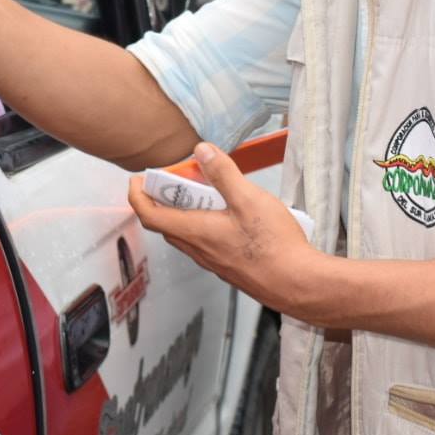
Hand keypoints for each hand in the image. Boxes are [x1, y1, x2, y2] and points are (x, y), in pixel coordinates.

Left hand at [128, 141, 314, 315]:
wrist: (297, 283)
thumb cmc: (273, 246)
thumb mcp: (248, 198)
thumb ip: (223, 173)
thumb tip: (202, 151)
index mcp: (195, 232)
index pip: (150, 215)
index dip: (137, 195)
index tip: (136, 179)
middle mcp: (198, 249)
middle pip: (166, 223)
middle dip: (163, 198)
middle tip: (175, 178)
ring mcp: (213, 260)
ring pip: (186, 233)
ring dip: (185, 211)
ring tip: (204, 191)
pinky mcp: (228, 265)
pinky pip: (204, 242)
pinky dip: (203, 223)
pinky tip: (228, 213)